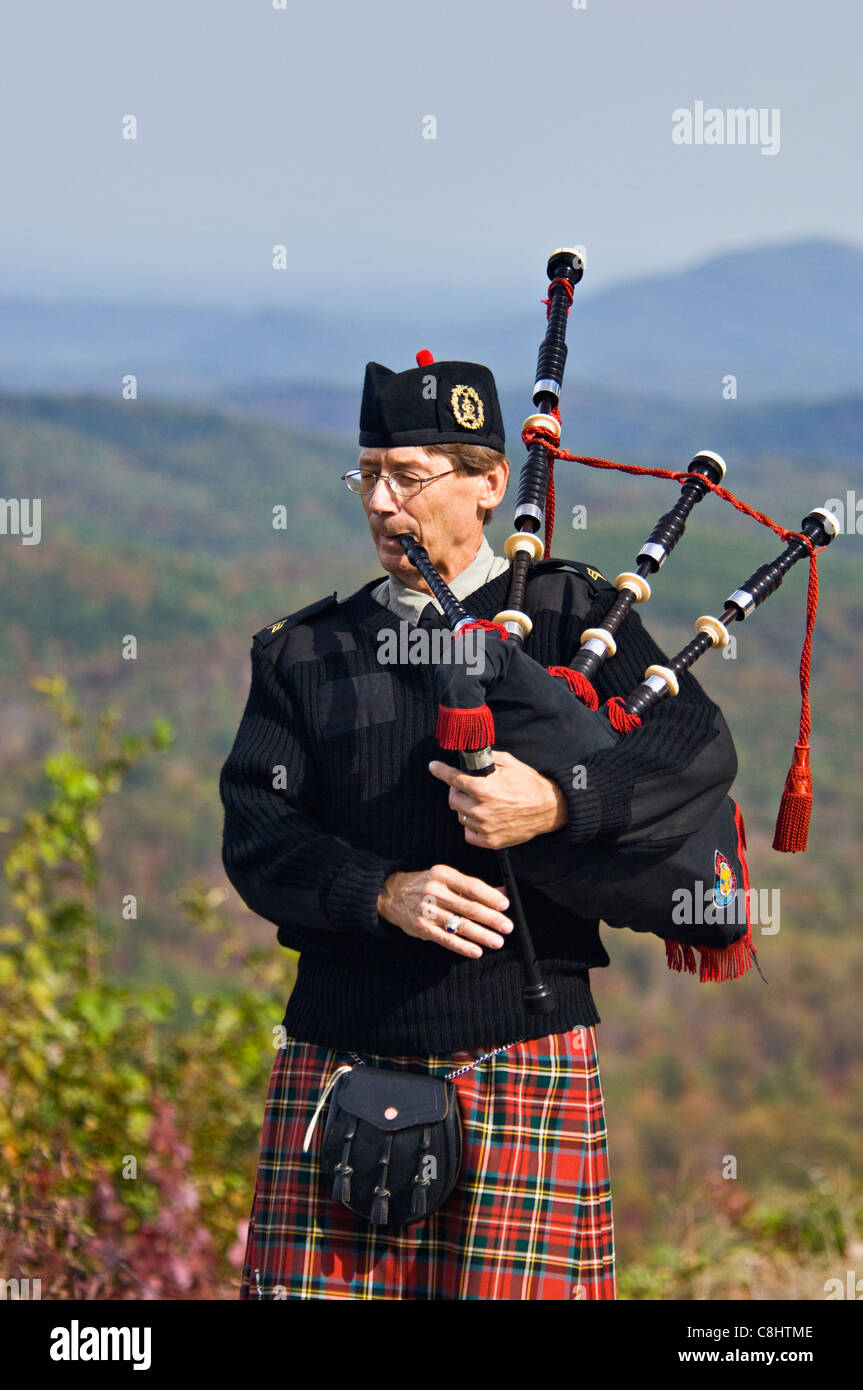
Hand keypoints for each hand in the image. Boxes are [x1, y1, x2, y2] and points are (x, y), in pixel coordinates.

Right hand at [377, 865, 513, 958]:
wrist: (392, 894)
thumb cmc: (426, 885)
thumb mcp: (447, 879)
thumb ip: (473, 887)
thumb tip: (502, 893)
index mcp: (443, 874)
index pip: (471, 886)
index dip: (490, 897)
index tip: (505, 905)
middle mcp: (434, 891)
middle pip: (468, 907)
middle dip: (491, 919)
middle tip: (507, 927)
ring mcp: (427, 910)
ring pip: (459, 925)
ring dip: (481, 935)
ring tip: (497, 941)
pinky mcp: (421, 927)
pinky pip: (446, 939)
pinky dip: (462, 946)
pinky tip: (476, 951)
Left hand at [428, 750, 567, 849]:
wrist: (549, 808)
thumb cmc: (529, 784)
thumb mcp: (509, 764)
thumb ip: (487, 759)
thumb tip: (472, 756)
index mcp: (483, 788)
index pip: (453, 779)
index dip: (440, 771)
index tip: (433, 766)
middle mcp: (480, 809)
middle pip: (453, 800)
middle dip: (458, 791)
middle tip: (469, 788)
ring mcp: (484, 827)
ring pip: (460, 816)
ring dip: (466, 809)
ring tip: (482, 803)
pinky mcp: (490, 841)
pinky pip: (468, 833)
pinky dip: (472, 826)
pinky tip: (483, 818)